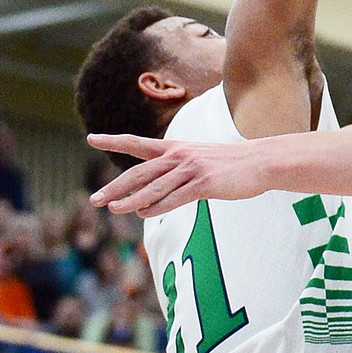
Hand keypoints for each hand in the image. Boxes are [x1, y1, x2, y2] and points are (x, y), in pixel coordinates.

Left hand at [89, 136, 270, 216]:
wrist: (261, 161)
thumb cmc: (231, 165)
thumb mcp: (200, 161)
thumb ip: (177, 174)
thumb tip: (157, 194)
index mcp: (176, 148)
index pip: (138, 143)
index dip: (114, 141)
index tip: (90, 138)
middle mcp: (179, 156)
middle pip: (139, 172)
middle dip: (115, 186)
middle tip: (95, 199)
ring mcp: (191, 169)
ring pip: (154, 187)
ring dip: (132, 199)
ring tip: (113, 209)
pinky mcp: (204, 183)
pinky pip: (175, 197)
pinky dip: (158, 206)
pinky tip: (143, 214)